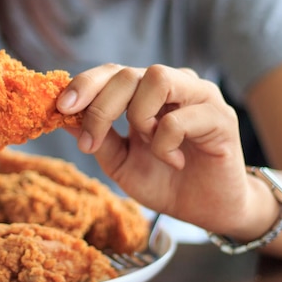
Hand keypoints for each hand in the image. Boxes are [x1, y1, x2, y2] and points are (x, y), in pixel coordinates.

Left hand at [57, 64, 248, 231]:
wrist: (207, 209)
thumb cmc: (165, 181)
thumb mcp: (120, 162)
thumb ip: (98, 138)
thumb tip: (65, 119)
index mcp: (146, 92)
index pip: (111, 72)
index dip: (84, 85)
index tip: (61, 108)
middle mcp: (173, 85)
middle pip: (128, 73)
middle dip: (100, 107)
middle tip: (89, 142)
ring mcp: (199, 96)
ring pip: (156, 78)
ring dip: (139, 116)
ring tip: (146, 143)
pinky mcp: (221, 116)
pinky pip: (180, 118)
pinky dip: (165, 143)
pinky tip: (174, 160)